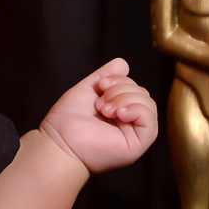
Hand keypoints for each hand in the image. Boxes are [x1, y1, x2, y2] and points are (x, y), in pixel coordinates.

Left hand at [39, 58, 157, 173]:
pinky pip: (150, 121)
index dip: (120, 80)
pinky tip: (118, 113)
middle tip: (99, 103)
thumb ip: (106, 76)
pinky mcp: (136, 145)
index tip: (100, 84)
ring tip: (104, 109)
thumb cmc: (66, 119)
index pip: (134, 88)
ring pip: (148, 104)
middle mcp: (129, 124)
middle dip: (120, 89)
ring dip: (124, 99)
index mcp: (119, 112)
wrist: (58, 140)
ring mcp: (133, 135)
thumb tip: (122, 62)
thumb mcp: (88, 89)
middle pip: (142, 94)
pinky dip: (135, 110)